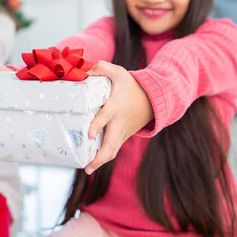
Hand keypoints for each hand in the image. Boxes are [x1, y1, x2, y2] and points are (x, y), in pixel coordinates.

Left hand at [84, 60, 153, 174]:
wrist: (152, 99)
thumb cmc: (131, 85)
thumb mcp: (118, 72)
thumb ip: (100, 68)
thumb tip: (84, 71)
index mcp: (116, 106)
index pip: (106, 117)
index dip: (97, 125)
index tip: (89, 134)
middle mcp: (119, 122)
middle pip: (111, 143)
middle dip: (100, 156)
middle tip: (88, 166)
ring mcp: (123, 132)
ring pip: (113, 150)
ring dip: (102, 161)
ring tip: (88, 169)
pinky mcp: (124, 137)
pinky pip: (114, 149)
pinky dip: (105, 157)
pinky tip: (94, 163)